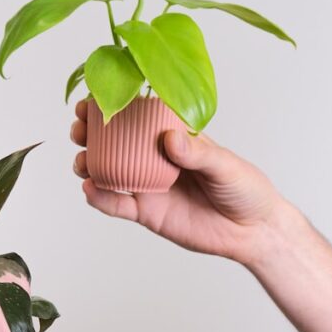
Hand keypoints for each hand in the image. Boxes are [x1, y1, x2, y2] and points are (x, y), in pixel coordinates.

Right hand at [71, 100, 283, 264]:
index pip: (137, 115)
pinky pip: (117, 205)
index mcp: (173, 137)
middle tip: (79, 130)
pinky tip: (90, 189)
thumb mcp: (226, 165)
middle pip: (113, 142)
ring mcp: (149, 185)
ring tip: (81, 162)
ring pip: (108, 172)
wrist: (252, 231)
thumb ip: (198, 153)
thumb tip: (169, 139)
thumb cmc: (245, 189)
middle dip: (90, 133)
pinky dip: (101, 198)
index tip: (91, 100)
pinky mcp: (147, 213)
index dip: (112, 105)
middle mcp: (155, 158)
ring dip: (88, 164)